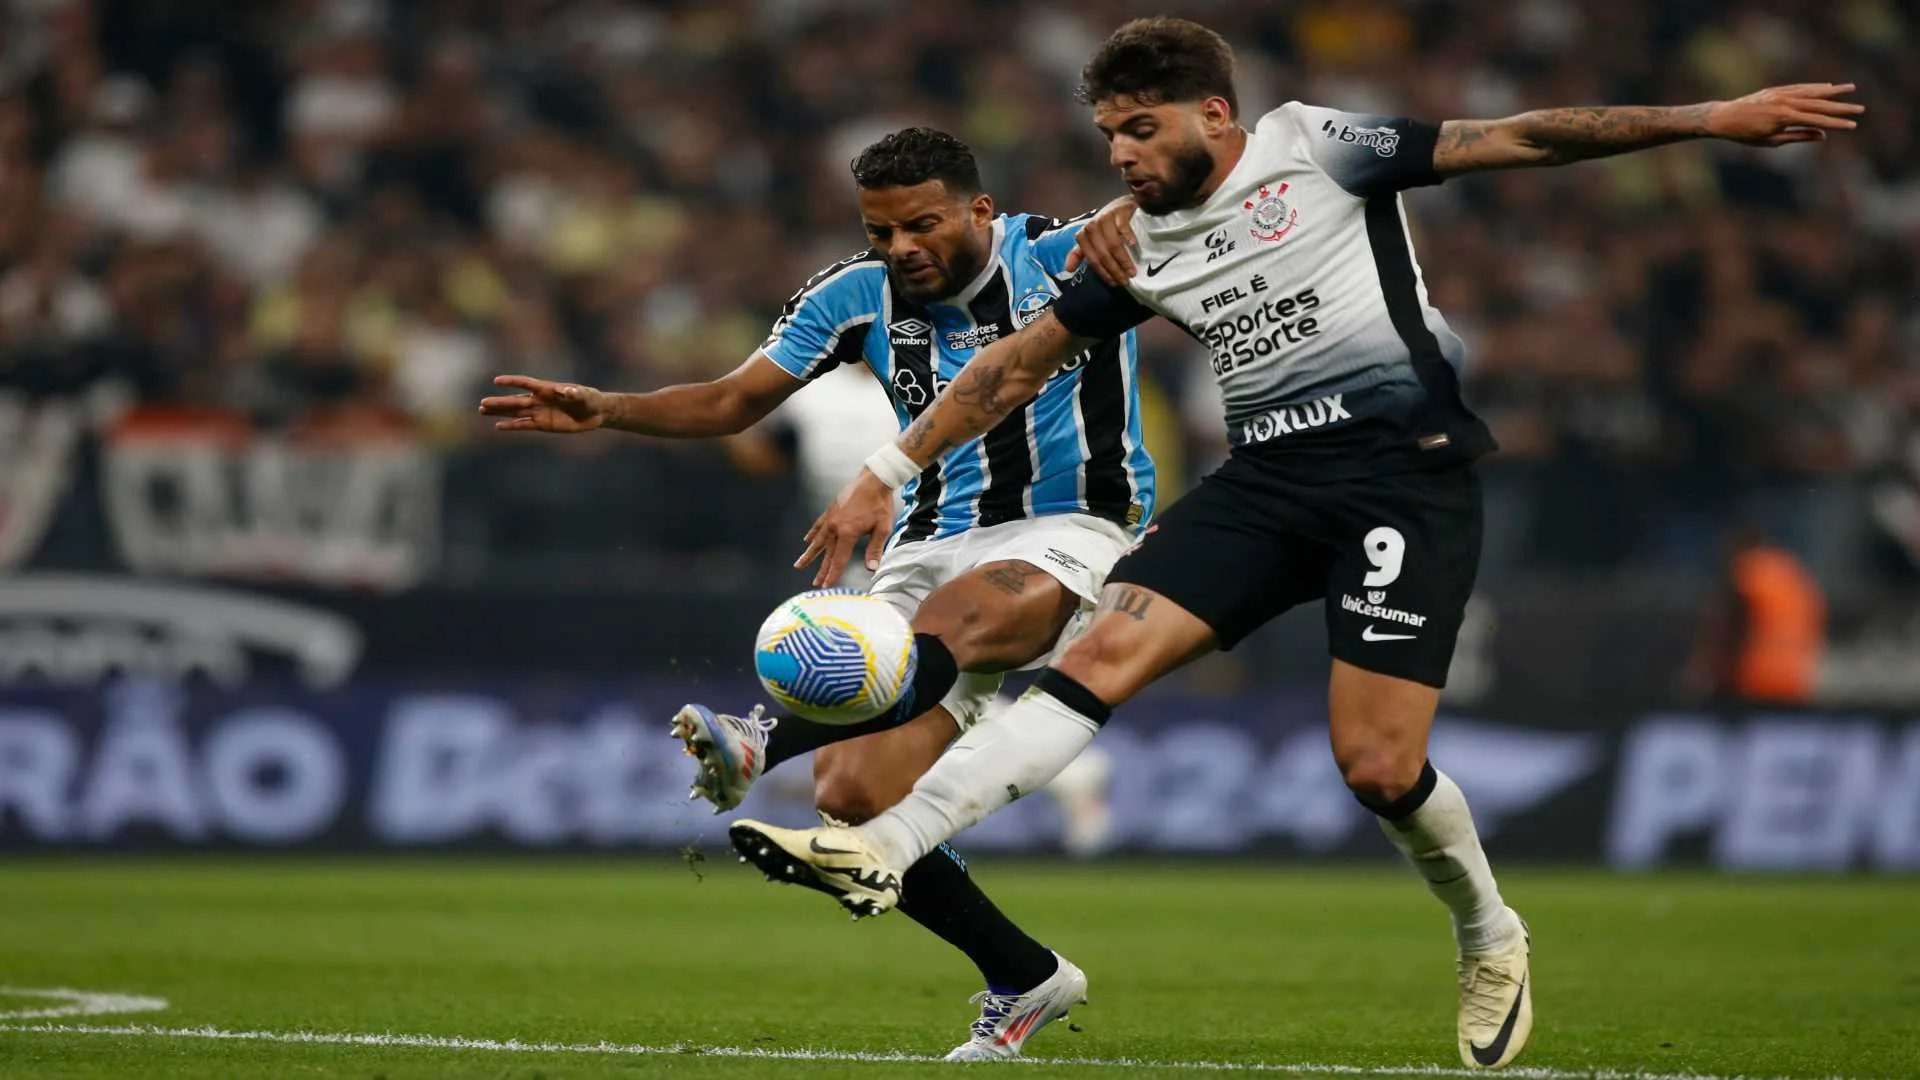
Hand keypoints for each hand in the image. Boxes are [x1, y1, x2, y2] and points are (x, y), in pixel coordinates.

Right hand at [478, 375, 607, 432]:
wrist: (595, 413)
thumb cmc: (590, 399)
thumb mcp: (584, 395)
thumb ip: (573, 393)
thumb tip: (563, 390)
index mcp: (547, 389)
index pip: (526, 383)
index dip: (512, 382)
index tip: (497, 381)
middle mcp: (540, 399)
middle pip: (516, 400)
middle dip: (500, 402)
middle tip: (482, 403)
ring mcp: (540, 412)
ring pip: (516, 412)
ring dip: (500, 412)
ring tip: (482, 410)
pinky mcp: (543, 424)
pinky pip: (524, 425)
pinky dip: (512, 426)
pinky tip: (498, 426)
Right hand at [795, 469, 893, 586]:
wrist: (873, 479)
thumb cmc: (880, 504)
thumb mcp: (883, 528)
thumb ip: (875, 549)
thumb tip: (872, 569)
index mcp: (848, 533)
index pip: (839, 559)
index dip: (833, 574)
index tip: (826, 586)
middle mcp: (835, 527)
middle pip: (827, 554)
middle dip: (822, 570)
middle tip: (815, 584)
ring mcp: (831, 518)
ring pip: (818, 541)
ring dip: (809, 555)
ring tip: (799, 566)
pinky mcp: (831, 510)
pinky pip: (819, 525)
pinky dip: (813, 534)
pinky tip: (807, 540)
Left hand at [1062, 195, 1139, 286]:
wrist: (1120, 206)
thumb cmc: (1105, 227)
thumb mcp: (1090, 240)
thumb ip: (1079, 253)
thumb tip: (1068, 269)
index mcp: (1083, 236)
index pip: (1093, 259)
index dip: (1104, 273)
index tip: (1114, 283)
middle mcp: (1091, 227)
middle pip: (1103, 254)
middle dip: (1115, 270)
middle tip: (1126, 280)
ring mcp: (1105, 218)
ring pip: (1113, 244)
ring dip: (1123, 260)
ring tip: (1132, 271)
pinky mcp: (1119, 212)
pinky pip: (1123, 227)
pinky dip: (1129, 236)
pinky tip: (1134, 245)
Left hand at [1706, 83, 1862, 146]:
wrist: (1723, 117)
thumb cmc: (1745, 134)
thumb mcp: (1770, 141)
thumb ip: (1797, 136)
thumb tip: (1822, 135)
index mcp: (1784, 117)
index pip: (1817, 120)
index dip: (1836, 123)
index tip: (1853, 125)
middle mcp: (1785, 102)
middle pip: (1819, 104)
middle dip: (1841, 107)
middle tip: (1861, 108)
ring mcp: (1781, 94)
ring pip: (1811, 92)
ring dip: (1832, 90)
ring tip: (1850, 88)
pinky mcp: (1776, 90)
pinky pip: (1799, 88)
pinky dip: (1814, 87)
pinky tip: (1827, 86)